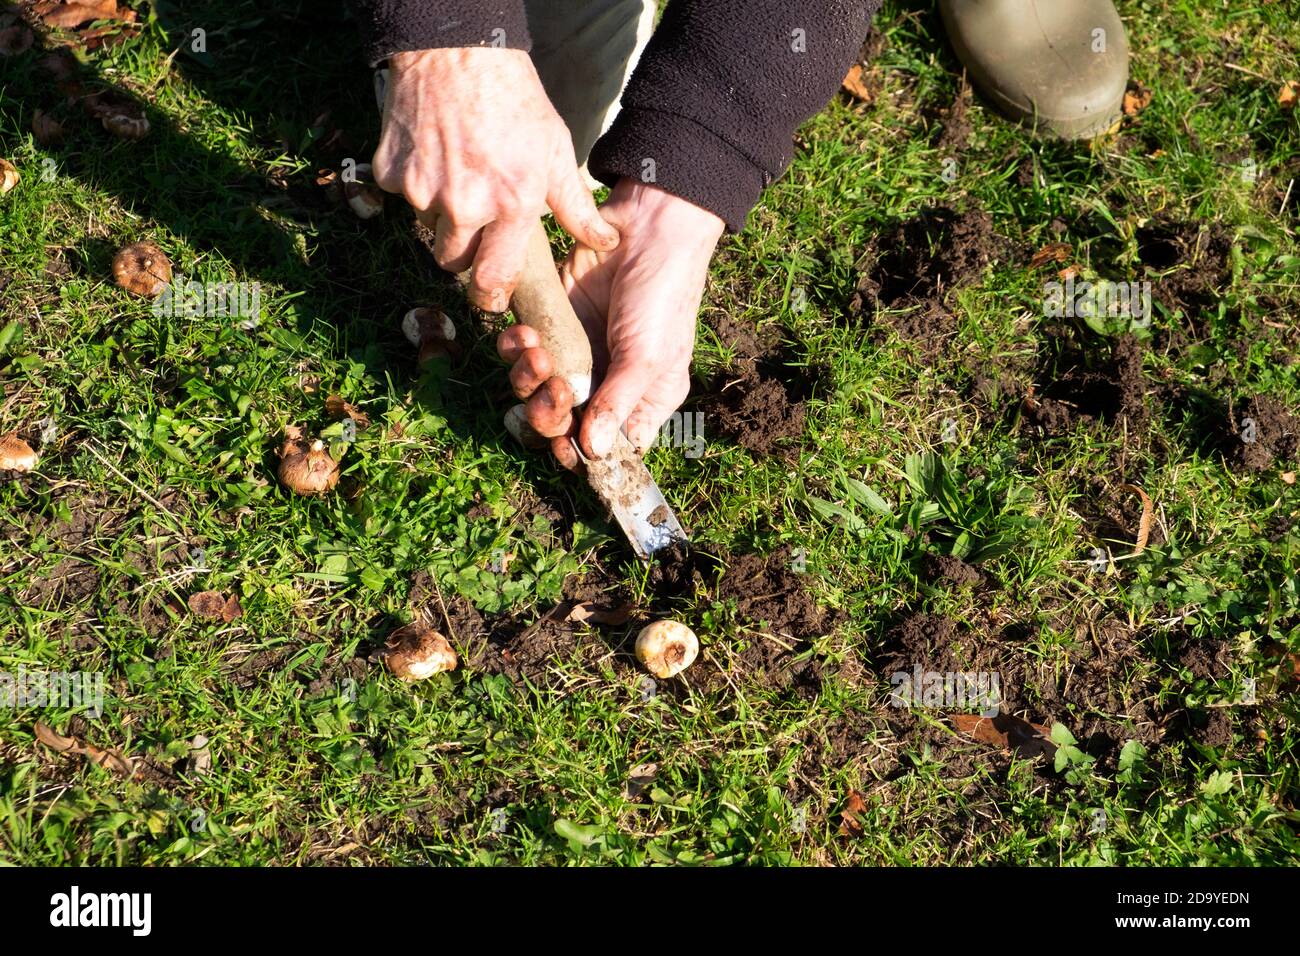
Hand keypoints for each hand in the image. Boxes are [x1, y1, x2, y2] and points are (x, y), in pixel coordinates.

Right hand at [372, 48, 619, 311]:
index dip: (490, 294)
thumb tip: (604, 242)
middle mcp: (464, 206)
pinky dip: (415, 182)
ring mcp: (423, 191)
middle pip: (453, 261)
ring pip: (428, 228)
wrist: (457, 50)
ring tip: (458, 174)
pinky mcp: (391, 174)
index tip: (489, 295)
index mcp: (511, 205)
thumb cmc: (515, 100)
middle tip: (474, 220)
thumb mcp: (556, 150)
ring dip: (440, 214)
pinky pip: (402, 197)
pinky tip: (433, 152)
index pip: (492, 279)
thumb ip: (576, 206)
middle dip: (463, 251)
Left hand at [497, 178, 724, 468]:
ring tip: (538, 354)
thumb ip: (617, 404)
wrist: (648, 226)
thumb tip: (593, 453)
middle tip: (552, 392)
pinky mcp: (551, 324)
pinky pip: (521, 352)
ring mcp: (576, 354)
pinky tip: (523, 333)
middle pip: (563, 424)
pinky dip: (515, 349)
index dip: (582, 455)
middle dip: (549, 415)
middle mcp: (606, 384)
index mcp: (641, 401)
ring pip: (534, 391)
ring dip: (527, 381)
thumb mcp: (648, 356)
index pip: (607, 448)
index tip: (564, 449)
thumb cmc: (663, 294)